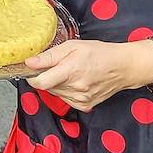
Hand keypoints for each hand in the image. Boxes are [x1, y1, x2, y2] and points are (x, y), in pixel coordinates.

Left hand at [25, 40, 152, 111]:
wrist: (123, 67)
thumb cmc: (99, 53)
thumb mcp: (72, 46)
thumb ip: (49, 56)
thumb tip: (29, 63)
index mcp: (70, 72)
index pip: (40, 82)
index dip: (32, 76)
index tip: (31, 70)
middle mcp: (75, 89)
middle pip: (47, 87)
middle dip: (46, 76)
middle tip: (57, 65)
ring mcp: (81, 100)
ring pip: (56, 93)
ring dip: (56, 84)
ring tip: (70, 72)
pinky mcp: (85, 106)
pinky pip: (66, 99)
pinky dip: (66, 91)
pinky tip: (75, 81)